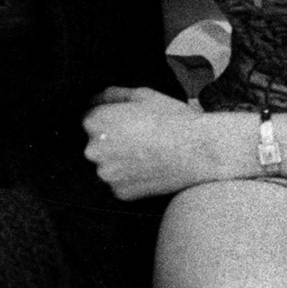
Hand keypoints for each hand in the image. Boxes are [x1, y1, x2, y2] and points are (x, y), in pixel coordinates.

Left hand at [83, 85, 227, 199]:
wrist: (198, 149)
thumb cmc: (173, 118)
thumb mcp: (143, 95)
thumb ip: (111, 95)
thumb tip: (93, 99)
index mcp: (96, 122)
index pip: (88, 120)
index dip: (109, 119)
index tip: (128, 122)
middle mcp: (93, 150)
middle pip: (96, 144)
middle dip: (112, 141)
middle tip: (140, 137)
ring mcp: (106, 174)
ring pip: (107, 165)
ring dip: (120, 160)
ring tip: (147, 152)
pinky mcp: (119, 192)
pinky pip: (119, 183)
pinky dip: (130, 177)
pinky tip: (149, 167)